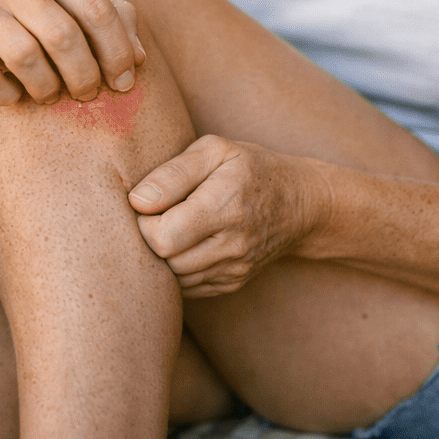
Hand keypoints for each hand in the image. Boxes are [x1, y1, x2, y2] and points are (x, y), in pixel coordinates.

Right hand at [0, 0, 144, 105]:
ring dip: (49, 88)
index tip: (123, 80)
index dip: (117, 51)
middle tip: (88, 92)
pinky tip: (17, 94)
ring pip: (26, 59)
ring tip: (53, 94)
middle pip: (64, 37)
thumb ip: (106, 12)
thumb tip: (140, 58)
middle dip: (85, 76)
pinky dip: (10, 96)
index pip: (97, 8)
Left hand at [129, 135, 330, 297]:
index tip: (148, 204)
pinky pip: (189, 288)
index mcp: (225, 206)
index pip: (163, 237)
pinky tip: (186, 244)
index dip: (143, 223)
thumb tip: (137, 201)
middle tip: (157, 216)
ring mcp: (234, 269)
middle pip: (166, 262)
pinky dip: (179, 269)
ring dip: (163, 256)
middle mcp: (232, 245)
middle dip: (150, 240)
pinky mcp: (233, 283)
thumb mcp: (215, 150)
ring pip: (175, 279)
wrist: (301, 203)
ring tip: (171, 228)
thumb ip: (173, 173)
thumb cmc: (251, 168)